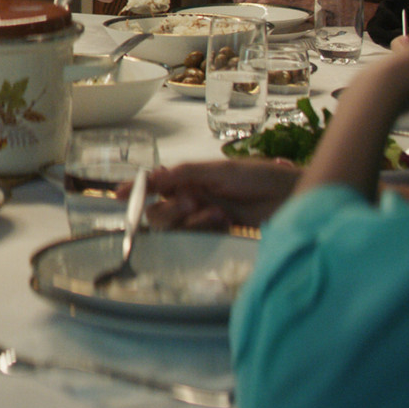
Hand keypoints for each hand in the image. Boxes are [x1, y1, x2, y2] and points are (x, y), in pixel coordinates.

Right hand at [137, 160, 300, 230]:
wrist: (291, 197)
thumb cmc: (259, 177)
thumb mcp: (219, 170)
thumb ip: (183, 174)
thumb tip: (151, 178)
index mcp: (188, 179)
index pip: (155, 186)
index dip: (135, 190)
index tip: (118, 194)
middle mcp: (191, 198)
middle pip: (158, 212)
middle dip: (168, 209)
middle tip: (191, 201)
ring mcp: (202, 218)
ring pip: (174, 227)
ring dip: (187, 219)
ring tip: (213, 210)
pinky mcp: (216, 236)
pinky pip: (195, 237)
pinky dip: (203, 227)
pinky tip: (221, 218)